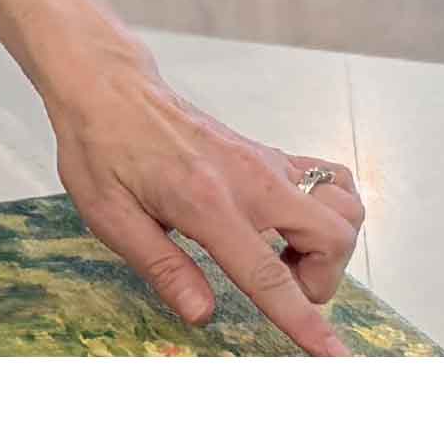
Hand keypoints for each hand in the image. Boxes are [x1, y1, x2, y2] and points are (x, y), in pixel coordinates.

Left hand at [45, 48, 368, 354]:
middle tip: (283, 287)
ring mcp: (266, 163)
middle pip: (332, 238)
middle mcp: (251, 181)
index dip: (303, 321)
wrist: (109, 88)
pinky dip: (329, 210)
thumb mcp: (110, 215)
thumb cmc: (101, 149)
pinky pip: (331, 179)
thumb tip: (201, 314)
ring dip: (329, 246)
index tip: (335, 355)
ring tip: (285, 257)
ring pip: (343, 208)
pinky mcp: (269, 154)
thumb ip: (161, 267)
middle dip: (322, 280)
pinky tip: (288, 224)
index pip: (269, 275)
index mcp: (208, 204)